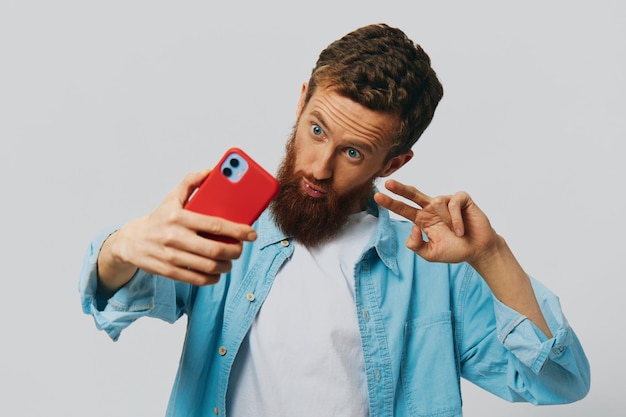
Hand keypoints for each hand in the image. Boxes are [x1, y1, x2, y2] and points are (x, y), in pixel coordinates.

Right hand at [98, 170, 257, 290]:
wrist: (131, 241)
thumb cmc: (158, 218)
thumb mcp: (172, 197)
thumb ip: (191, 182)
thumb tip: (212, 171)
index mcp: (180, 217)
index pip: (215, 225)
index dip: (238, 231)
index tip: (251, 233)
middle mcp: (175, 237)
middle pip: (215, 249)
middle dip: (235, 251)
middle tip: (240, 248)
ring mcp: (172, 256)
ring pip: (209, 266)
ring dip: (226, 266)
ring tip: (230, 261)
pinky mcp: (169, 271)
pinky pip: (197, 279)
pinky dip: (212, 278)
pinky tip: (217, 272)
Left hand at [374, 179, 498, 265]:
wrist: (478, 250)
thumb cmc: (455, 250)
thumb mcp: (430, 254)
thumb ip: (416, 246)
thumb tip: (412, 228)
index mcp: (422, 220)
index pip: (403, 209)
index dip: (391, 203)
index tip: (377, 196)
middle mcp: (431, 208)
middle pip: (413, 194)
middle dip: (400, 189)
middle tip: (388, 183)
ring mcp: (446, 202)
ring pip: (435, 202)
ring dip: (445, 221)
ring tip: (455, 233)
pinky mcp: (461, 199)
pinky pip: (452, 203)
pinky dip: (456, 219)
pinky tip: (461, 229)